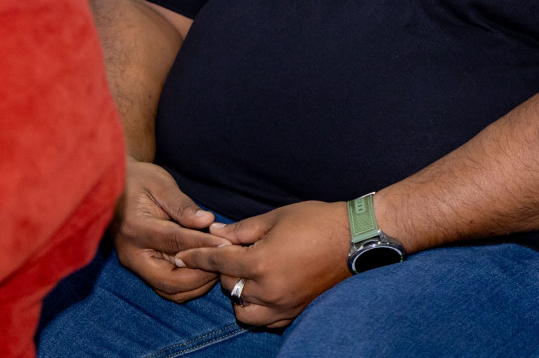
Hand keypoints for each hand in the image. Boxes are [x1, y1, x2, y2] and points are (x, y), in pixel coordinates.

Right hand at [112, 161, 229, 302]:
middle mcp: (132, 254)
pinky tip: (205, 268)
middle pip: (171, 280)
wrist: (115, 188)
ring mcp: (135, 265)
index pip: (174, 241)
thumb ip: (183, 205)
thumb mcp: (160, 184)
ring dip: (197, 283)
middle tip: (224, 260)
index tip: (227, 244)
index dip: (203, 244)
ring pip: (170, 290)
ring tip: (217, 264)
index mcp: (135, 228)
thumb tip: (207, 221)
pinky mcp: (142, 270)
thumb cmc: (139, 181)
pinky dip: (189, 284)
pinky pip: (167, 287)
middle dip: (201, 275)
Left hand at [175, 201, 351, 328]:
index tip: (182, 255)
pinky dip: (260, 308)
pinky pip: (268, 320)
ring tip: (249, 275)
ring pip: (246, 313)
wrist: (357, 239)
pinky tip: (266, 288)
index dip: (196, 256)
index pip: (217, 263)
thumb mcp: (276, 217)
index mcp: (260, 263)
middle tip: (234, 253)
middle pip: (229, 288)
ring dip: (240, 295)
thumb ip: (242, 229)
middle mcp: (269, 290)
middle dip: (225, 271)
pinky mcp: (298, 312)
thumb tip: (216, 232)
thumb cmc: (317, 221)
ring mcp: (284, 305)